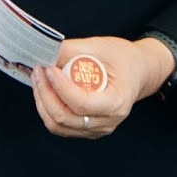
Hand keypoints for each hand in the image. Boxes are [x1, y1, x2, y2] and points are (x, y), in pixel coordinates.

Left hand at [31, 34, 173, 142]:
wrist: (138, 72)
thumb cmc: (123, 58)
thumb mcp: (100, 47)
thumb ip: (71, 49)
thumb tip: (44, 51)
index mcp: (116, 102)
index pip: (81, 104)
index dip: (60, 87)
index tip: (48, 68)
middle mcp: (107, 121)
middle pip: (65, 118)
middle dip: (45, 93)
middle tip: (38, 70)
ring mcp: (96, 129)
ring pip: (59, 126)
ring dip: (43, 102)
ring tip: (38, 79)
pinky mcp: (87, 130)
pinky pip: (61, 127)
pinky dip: (47, 110)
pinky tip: (44, 91)